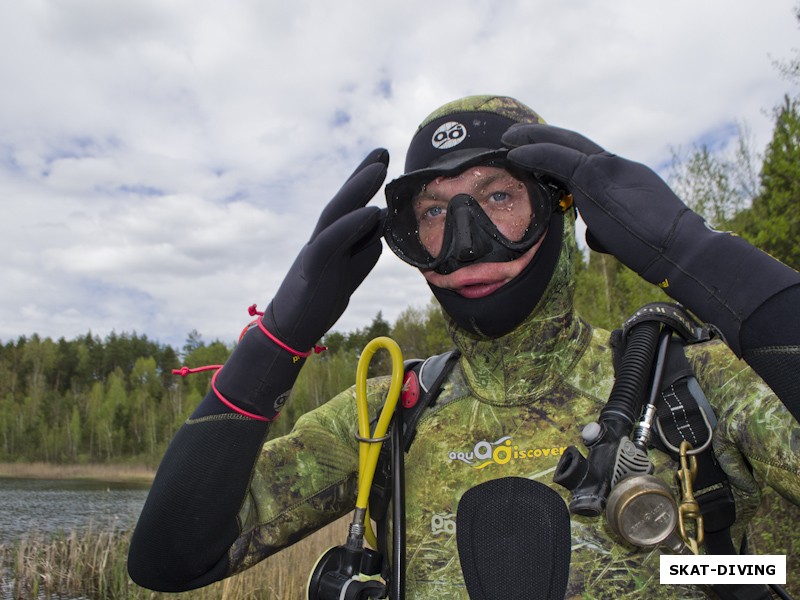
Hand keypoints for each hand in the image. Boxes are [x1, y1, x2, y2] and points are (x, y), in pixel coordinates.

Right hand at [264, 149, 388, 350]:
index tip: (382, 158)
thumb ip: (363, 252)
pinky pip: (332, 243)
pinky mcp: (313, 269)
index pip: (350, 206)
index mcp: (332, 241)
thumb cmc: (318, 301)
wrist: (291, 329)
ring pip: (335, 214)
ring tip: (378, 168)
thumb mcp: (348, 274)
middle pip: (342, 202)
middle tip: (382, 151)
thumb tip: (380, 229)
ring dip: (356, 190)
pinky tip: (370, 212)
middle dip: (362, 175)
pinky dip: (350, 226)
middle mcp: (322, 240)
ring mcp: (315, 252)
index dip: (364, 182)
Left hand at [501, 123, 692, 282]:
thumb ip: (604, 226)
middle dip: (544, 136)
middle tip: (518, 134)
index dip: (562, 152)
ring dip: (532, 138)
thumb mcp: (623, 233)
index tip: (541, 151)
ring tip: (509, 138)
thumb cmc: (654, 249)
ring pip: (562, 144)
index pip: (587, 159)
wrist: (677, 249)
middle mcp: (614, 165)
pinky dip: (533, 152)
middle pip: (573, 142)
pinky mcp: (594, 176)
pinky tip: (513, 154)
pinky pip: (555, 157)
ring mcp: (605, 167)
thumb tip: (592, 233)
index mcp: (623, 176)